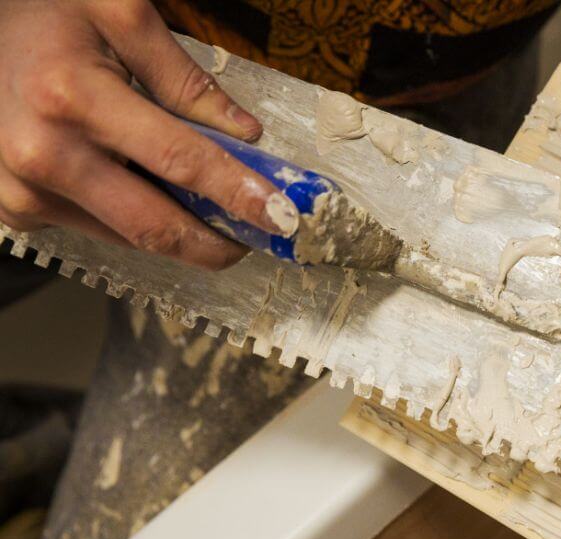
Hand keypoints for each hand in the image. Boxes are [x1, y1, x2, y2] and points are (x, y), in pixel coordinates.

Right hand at [0, 0, 297, 268]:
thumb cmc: (41, 14)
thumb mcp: (117, 14)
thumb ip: (185, 77)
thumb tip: (246, 135)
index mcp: (72, 96)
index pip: (180, 161)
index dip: (239, 194)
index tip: (283, 218)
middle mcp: (43, 153)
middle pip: (156, 226)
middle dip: (217, 243)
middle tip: (257, 238)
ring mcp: (23, 190)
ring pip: (130, 237)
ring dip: (180, 233)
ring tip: (209, 212)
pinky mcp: (15, 210)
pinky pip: (96, 230)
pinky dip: (132, 220)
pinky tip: (143, 190)